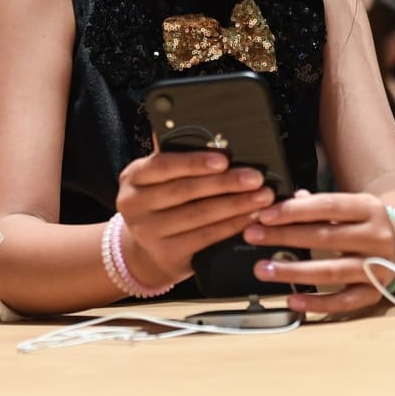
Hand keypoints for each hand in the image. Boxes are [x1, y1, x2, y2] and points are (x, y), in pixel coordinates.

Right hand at [115, 150, 276, 287]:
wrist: (145, 251)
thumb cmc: (161, 205)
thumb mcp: (157, 181)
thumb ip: (177, 161)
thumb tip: (215, 141)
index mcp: (133, 177)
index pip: (163, 165)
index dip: (195, 162)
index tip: (224, 159)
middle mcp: (134, 205)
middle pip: (185, 190)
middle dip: (225, 183)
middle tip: (255, 178)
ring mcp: (148, 232)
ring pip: (199, 215)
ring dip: (235, 205)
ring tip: (261, 198)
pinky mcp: (167, 254)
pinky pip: (205, 237)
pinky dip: (231, 226)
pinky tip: (249, 218)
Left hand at [246, 189, 394, 315]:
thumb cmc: (363, 223)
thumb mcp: (347, 206)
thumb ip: (315, 205)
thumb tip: (280, 205)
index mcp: (369, 208)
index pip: (328, 206)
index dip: (295, 210)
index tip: (265, 215)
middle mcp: (377, 236)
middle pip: (326, 237)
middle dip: (285, 236)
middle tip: (252, 236)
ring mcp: (379, 266)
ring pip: (332, 270)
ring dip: (293, 271)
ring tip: (263, 269)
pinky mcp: (376, 292)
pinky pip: (344, 301)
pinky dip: (317, 302)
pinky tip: (292, 300)